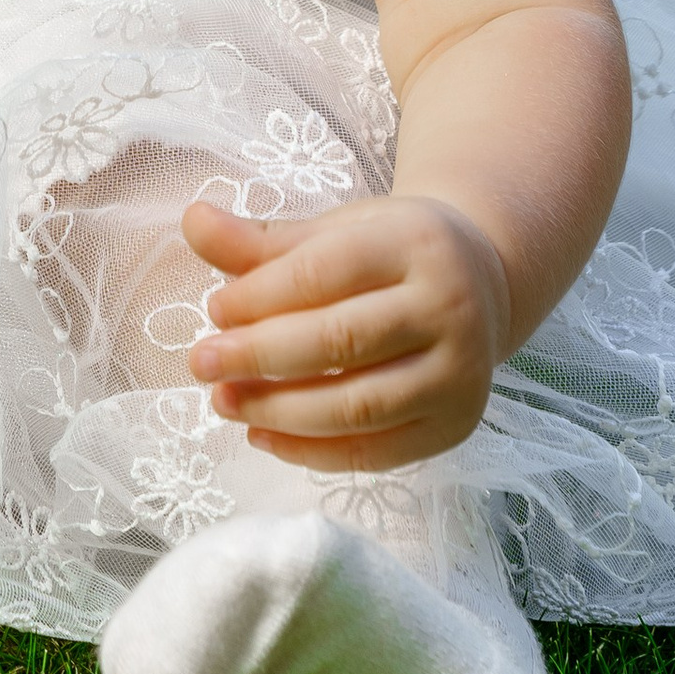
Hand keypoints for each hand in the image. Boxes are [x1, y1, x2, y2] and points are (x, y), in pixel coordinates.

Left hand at [180, 190, 511, 473]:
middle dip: (258, 356)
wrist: (482, 285)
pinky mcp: (455, 427)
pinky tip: (263, 434)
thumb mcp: (337, 232)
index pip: (325, 273)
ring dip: (278, 411)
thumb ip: (263, 240)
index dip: (259, 295)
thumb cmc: (392, 254)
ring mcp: (460, 374)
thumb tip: (193, 220)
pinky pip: (374, 453)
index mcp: (417, 244)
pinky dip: (311, 451)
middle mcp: (450, 308)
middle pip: (339, 341)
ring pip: (356, 406)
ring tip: (224, 401)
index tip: (214, 310)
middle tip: (202, 363)